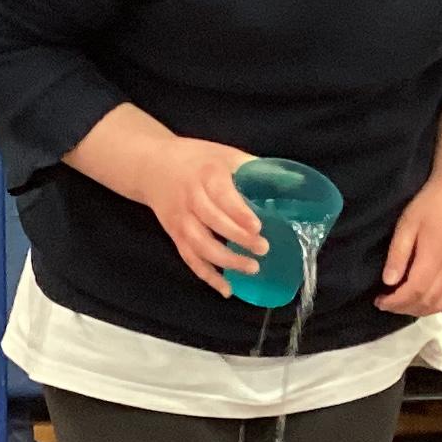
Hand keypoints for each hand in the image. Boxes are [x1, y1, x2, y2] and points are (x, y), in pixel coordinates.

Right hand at [137, 136, 265, 293]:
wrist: (152, 166)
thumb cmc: (196, 159)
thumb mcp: (224, 154)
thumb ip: (252, 168)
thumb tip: (289, 184)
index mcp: (206, 175)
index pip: (221, 196)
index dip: (239, 213)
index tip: (257, 227)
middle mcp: (191, 198)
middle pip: (212, 221)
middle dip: (238, 238)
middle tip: (263, 249)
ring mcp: (181, 219)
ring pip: (200, 244)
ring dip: (225, 260)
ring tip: (251, 268)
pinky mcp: (175, 235)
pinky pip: (190, 259)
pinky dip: (208, 276)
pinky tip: (226, 288)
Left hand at [380, 180, 441, 316]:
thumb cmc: (432, 204)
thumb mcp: (408, 223)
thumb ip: (398, 253)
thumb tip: (388, 281)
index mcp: (433, 257)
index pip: (413, 291)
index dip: (395, 302)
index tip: (379, 301)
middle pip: (426, 301)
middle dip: (403, 308)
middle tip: (386, 303)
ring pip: (441, 303)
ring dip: (419, 310)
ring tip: (402, 304)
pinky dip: (437, 305)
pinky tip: (424, 301)